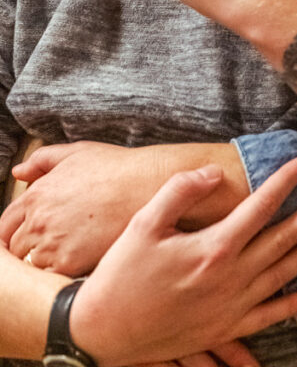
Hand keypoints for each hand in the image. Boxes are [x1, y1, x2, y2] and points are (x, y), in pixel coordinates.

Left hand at [0, 140, 249, 273]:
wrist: (149, 186)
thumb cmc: (118, 168)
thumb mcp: (78, 153)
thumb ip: (43, 160)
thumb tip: (18, 173)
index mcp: (37, 194)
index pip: (6, 224)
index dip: (11, 234)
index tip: (20, 240)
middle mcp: (38, 220)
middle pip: (16, 249)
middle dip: (28, 250)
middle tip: (50, 250)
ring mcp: (52, 244)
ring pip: (34, 267)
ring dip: (46, 265)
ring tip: (67, 259)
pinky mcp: (70, 263)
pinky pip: (54, 278)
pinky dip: (63, 275)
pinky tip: (80, 264)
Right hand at [70, 155, 296, 366]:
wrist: (106, 333)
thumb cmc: (122, 274)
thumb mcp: (144, 223)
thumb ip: (180, 191)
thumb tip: (213, 172)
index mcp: (213, 247)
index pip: (261, 206)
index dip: (287, 180)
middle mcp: (231, 277)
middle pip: (283, 239)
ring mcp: (232, 305)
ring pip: (284, 274)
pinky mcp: (227, 327)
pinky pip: (271, 315)